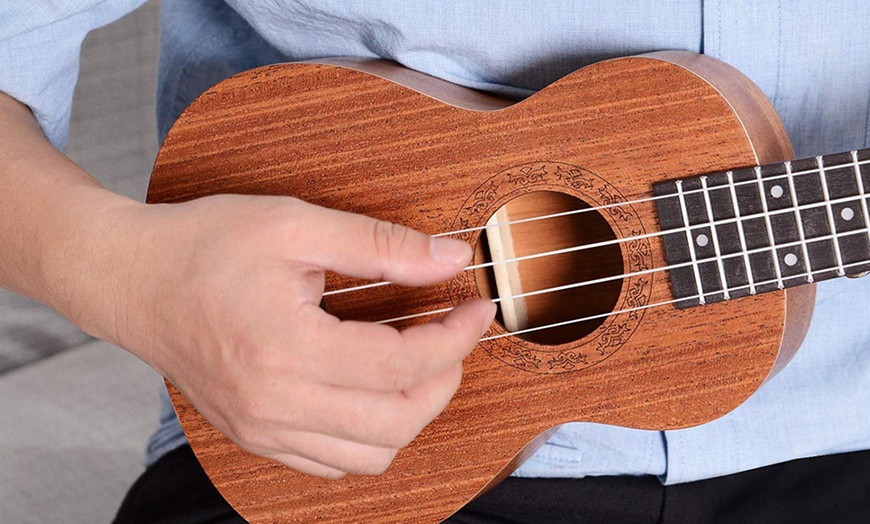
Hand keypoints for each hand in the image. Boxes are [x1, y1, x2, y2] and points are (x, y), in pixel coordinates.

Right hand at [88, 194, 495, 478]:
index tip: (477, 307)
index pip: (402, 365)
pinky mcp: (254, 436)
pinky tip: (371, 390)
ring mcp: (262, 429)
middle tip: (451, 335)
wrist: (130, 280)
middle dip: (444, 378)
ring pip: (370, 456)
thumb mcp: (294, 226)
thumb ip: (380, 245)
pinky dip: (369, 436)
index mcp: (287, 349)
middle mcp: (275, 405)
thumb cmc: (204, 245)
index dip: (455, 338)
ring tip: (417, 363)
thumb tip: (449, 259)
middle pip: (397, 422)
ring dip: (411, 412)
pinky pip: (331, 463)